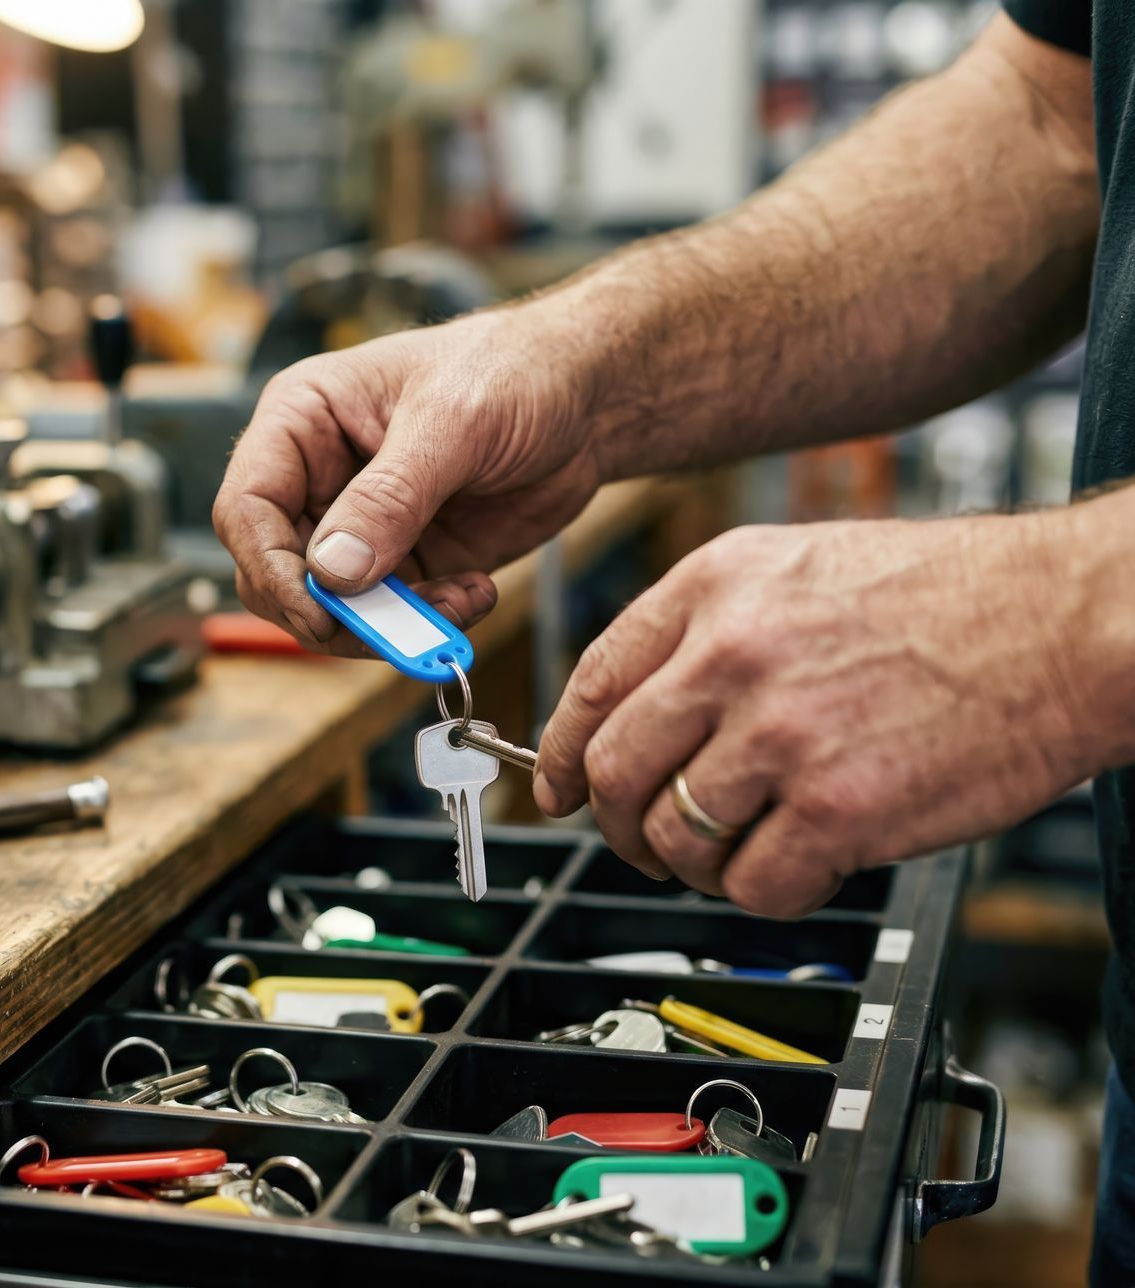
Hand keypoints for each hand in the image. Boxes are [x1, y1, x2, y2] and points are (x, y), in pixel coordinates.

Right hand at [213, 307, 604, 653]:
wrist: (589, 399)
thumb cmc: (514, 372)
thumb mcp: (452, 423)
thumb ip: (390, 497)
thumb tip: (333, 572)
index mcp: (301, 422)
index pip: (247, 508)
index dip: (271, 567)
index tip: (320, 612)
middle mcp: (317, 478)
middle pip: (278, 572)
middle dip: (331, 611)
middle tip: (393, 628)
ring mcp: (359, 527)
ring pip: (332, 608)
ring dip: (389, 625)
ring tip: (458, 604)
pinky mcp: (405, 563)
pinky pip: (391, 617)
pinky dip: (429, 623)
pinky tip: (477, 593)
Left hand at [532, 514, 1106, 916]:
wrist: (1067, 621)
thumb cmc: (947, 598)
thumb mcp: (796, 567)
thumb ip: (703, 633)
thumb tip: (629, 716)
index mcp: (711, 587)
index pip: (591, 686)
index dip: (558, 754)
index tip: (556, 790)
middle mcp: (731, 654)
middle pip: (614, 772)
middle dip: (617, 824)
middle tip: (644, 842)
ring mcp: (781, 733)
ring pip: (674, 836)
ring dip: (693, 863)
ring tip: (736, 851)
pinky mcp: (838, 808)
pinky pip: (752, 884)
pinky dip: (763, 890)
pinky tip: (799, 864)